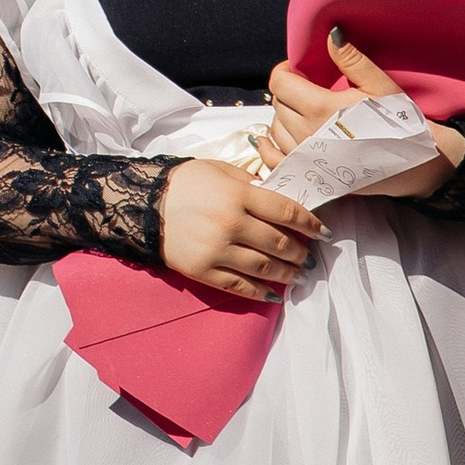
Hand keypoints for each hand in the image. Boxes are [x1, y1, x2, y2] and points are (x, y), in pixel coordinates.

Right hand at [159, 156, 321, 294]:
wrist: (141, 204)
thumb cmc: (183, 183)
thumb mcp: (218, 170)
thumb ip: (250, 183)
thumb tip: (278, 197)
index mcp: (237, 195)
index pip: (285, 211)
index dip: (310, 223)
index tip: (323, 232)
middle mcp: (231, 224)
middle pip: (279, 243)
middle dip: (301, 252)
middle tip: (310, 256)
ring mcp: (218, 250)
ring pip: (265, 268)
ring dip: (287, 274)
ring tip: (298, 275)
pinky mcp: (204, 270)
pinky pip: (240, 286)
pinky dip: (260, 293)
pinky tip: (273, 294)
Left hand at [264, 39, 464, 201]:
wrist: (416, 164)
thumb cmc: (400, 123)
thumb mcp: (380, 87)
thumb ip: (352, 60)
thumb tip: (330, 34)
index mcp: (322, 109)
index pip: (280, 83)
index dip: (285, 71)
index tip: (298, 69)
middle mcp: (308, 135)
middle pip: (278, 105)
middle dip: (288, 92)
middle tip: (305, 89)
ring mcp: (308, 159)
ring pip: (275, 130)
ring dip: (283, 117)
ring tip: (302, 111)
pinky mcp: (311, 176)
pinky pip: (275, 160)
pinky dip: (270, 147)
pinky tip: (271, 139)